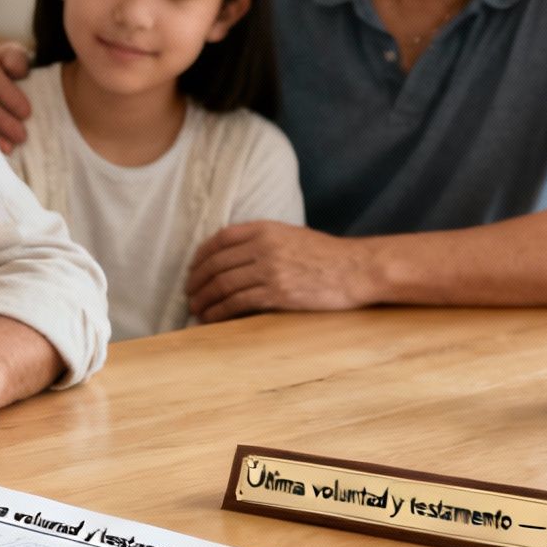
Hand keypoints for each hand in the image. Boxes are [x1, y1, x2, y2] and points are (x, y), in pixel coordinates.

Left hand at [186, 221, 375, 322]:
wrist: (356, 269)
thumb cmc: (327, 255)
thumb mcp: (291, 236)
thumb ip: (262, 241)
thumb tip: (233, 257)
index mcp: (265, 228)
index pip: (220, 240)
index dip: (200, 256)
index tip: (192, 269)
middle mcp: (263, 246)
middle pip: (216, 264)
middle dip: (196, 281)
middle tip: (189, 294)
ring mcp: (269, 270)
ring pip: (222, 284)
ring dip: (204, 299)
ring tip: (196, 309)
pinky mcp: (277, 293)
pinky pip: (237, 303)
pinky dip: (219, 312)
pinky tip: (211, 318)